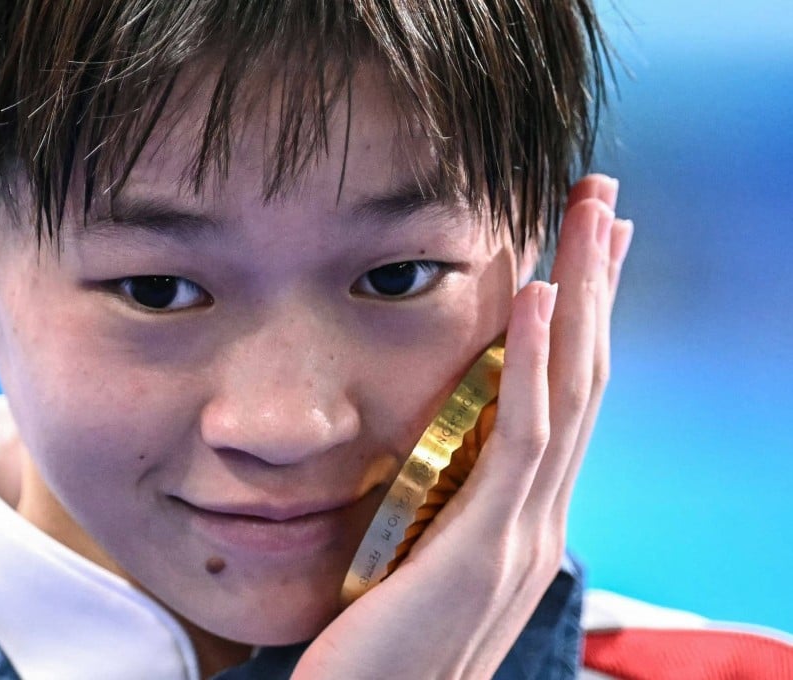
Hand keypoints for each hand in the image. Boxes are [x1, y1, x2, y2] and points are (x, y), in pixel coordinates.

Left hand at [292, 175, 633, 678]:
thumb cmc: (381, 649)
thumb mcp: (421, 560)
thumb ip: (442, 506)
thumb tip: (436, 455)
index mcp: (521, 516)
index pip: (564, 398)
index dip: (582, 320)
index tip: (585, 251)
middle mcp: (538, 518)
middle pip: (584, 377)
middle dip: (598, 283)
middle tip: (605, 201)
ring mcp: (521, 534)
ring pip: (570, 391)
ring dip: (583, 295)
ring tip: (590, 214)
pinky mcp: (485, 549)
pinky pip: (523, 438)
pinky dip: (538, 363)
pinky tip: (539, 294)